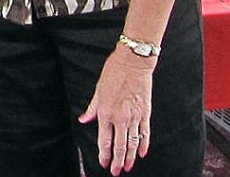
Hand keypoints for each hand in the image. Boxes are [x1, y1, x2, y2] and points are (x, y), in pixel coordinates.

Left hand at [78, 48, 154, 174]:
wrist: (133, 63)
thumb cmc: (113, 73)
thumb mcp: (98, 90)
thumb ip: (92, 108)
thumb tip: (83, 119)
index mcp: (106, 112)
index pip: (104, 139)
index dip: (104, 154)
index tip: (103, 163)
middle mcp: (120, 117)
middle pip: (120, 146)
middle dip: (117, 161)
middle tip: (116, 172)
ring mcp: (135, 116)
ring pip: (133, 143)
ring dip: (130, 157)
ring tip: (127, 166)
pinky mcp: (146, 113)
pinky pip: (145, 133)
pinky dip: (143, 144)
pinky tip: (141, 153)